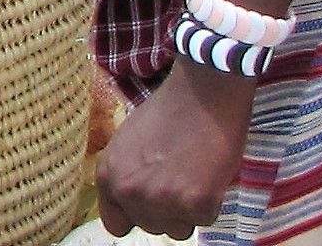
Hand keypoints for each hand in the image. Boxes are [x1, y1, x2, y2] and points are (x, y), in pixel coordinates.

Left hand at [94, 65, 252, 239]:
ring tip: (195, 175)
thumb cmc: (168, 110)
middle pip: (150, 227)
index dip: (136, 215)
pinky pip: (205, 220)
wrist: (203, 92)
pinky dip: (212, 201)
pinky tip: (210, 173)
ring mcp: (162, 200)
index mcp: (109, 176)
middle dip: (166, 210)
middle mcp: (130, 192)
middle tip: (181, 177)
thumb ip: (126, 174)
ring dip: (189, 210)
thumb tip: (133, 200)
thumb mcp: (127, 141)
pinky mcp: (196, 203)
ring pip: (178, 229)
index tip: (152, 206)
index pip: (116, 223)